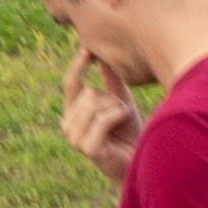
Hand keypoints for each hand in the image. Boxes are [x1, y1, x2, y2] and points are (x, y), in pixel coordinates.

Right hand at [59, 61, 142, 182]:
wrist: (139, 158)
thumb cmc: (128, 131)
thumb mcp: (119, 99)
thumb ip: (110, 79)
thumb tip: (102, 53)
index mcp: (72, 113)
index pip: (70, 84)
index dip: (77, 66)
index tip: (88, 49)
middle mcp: (68, 125)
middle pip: (88, 93)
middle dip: (111, 98)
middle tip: (121, 113)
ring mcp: (75, 139)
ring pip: (94, 103)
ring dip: (116, 108)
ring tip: (122, 119)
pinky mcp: (88, 148)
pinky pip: (103, 118)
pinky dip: (119, 115)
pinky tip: (125, 121)